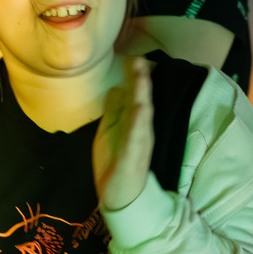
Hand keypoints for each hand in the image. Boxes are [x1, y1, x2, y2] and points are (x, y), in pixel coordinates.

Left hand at [93, 57, 153, 211]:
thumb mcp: (110, 130)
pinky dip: (139, 120)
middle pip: (141, 98)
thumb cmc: (114, 161)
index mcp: (133, 121)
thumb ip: (114, 110)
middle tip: (140, 58)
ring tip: (142, 74)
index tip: (136, 58)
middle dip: (141, 79)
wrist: (118, 195)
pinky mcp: (134, 154)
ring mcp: (139, 140)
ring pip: (142, 112)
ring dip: (142, 93)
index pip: (136, 94)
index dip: (137, 77)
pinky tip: (140, 106)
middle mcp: (140, 128)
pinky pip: (138, 135)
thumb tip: (115, 87)